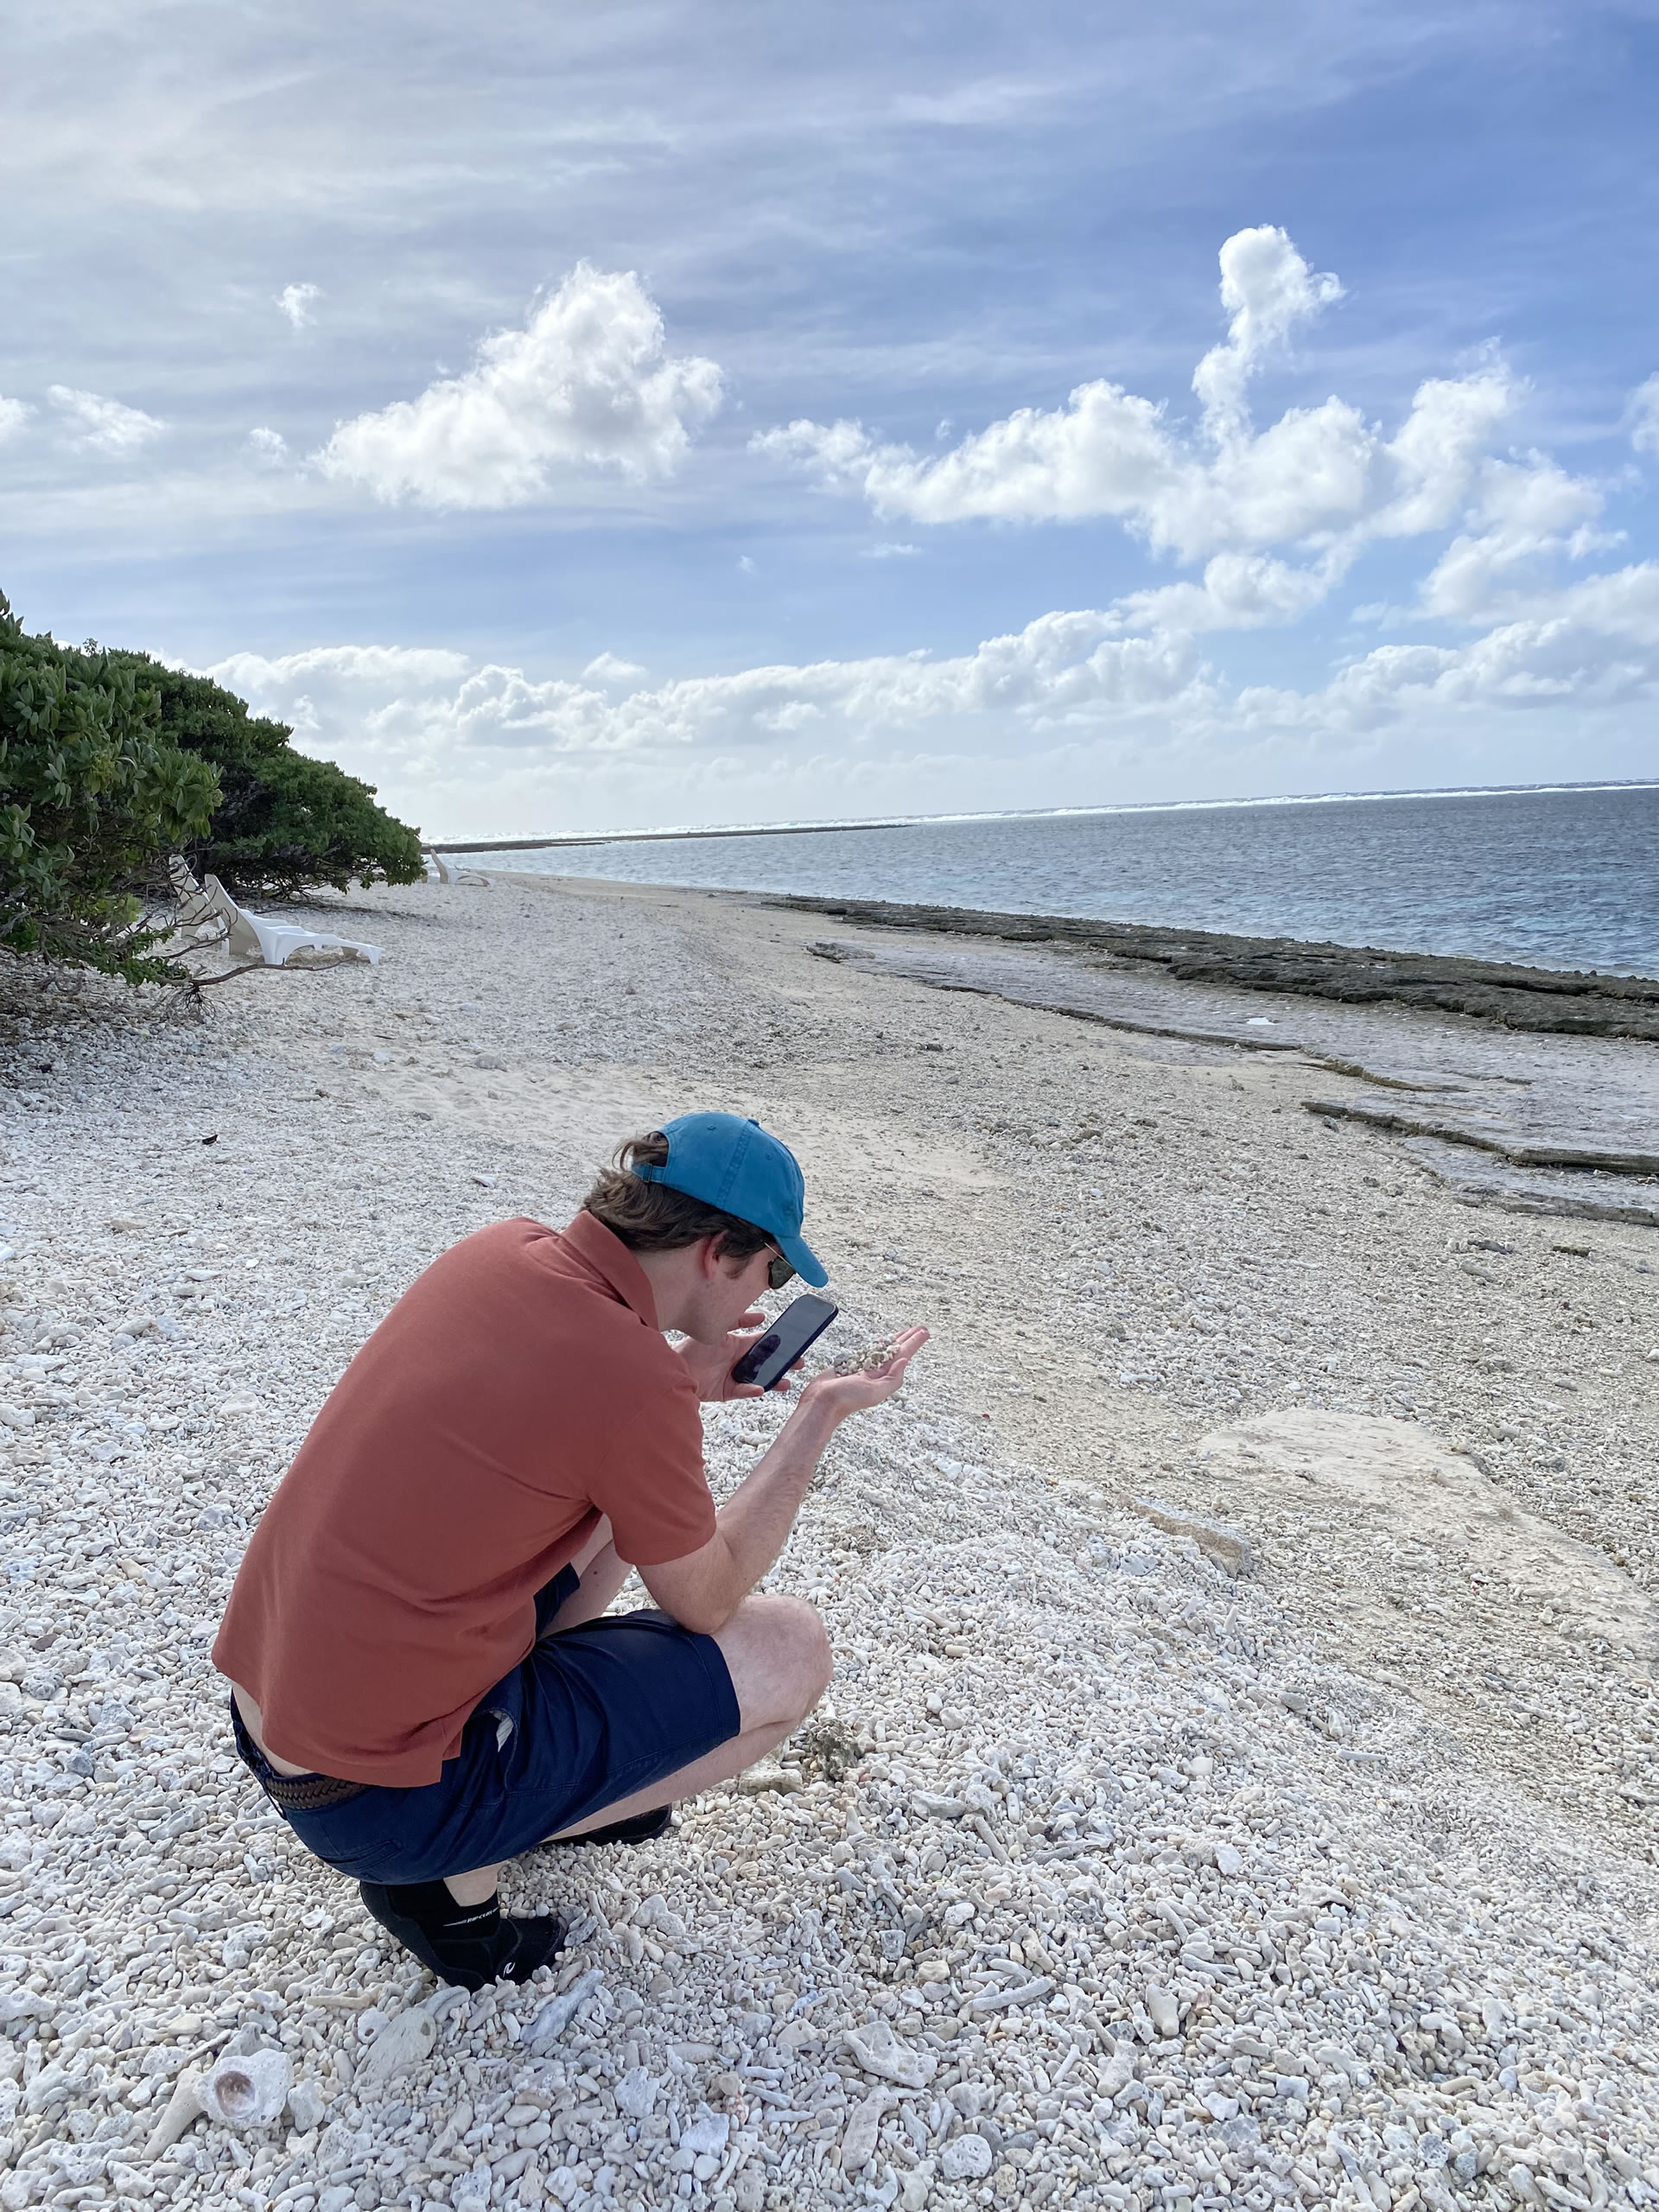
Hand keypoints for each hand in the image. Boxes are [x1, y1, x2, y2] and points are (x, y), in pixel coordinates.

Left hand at [676, 1310, 800, 1403]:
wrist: (675, 1368)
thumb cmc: (692, 1347)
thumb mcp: (717, 1328)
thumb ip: (737, 1320)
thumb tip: (762, 1316)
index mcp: (737, 1345)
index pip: (762, 1343)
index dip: (778, 1344)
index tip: (793, 1343)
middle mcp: (737, 1361)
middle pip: (765, 1363)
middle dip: (783, 1363)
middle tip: (798, 1364)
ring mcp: (733, 1377)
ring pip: (759, 1379)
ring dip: (773, 1381)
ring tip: (786, 1382)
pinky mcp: (726, 1391)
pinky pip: (743, 1391)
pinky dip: (751, 1390)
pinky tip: (759, 1388)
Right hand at [795, 1325, 929, 1420]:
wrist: (821, 1402)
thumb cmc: (846, 1400)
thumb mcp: (876, 1392)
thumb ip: (892, 1379)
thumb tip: (904, 1362)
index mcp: (884, 1377)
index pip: (903, 1355)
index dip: (914, 1343)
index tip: (923, 1332)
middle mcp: (876, 1372)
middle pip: (896, 1350)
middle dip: (908, 1339)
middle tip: (921, 1329)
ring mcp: (864, 1368)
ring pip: (883, 1349)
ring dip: (895, 1340)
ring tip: (905, 1332)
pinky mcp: (851, 1365)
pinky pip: (867, 1351)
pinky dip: (876, 1345)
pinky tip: (880, 1342)